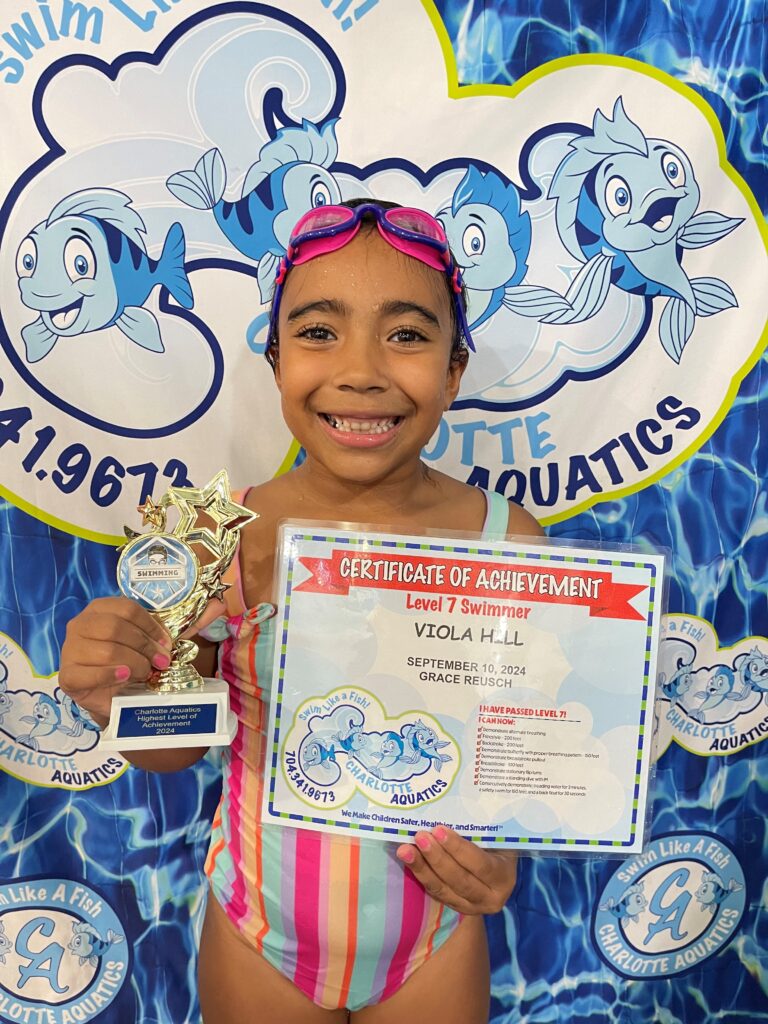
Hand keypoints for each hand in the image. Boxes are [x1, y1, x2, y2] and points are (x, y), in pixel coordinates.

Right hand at [58, 597, 172, 724]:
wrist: (110, 696)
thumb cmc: (125, 662)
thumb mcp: (140, 643)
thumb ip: (150, 635)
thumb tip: (165, 642)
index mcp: (99, 609)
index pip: (127, 608)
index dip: (151, 625)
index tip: (166, 643)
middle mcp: (80, 624)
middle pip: (116, 627)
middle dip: (144, 645)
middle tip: (161, 662)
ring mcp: (70, 650)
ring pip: (107, 651)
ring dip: (134, 663)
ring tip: (145, 673)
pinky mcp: (66, 676)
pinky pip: (89, 674)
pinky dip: (110, 675)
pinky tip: (125, 676)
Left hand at [396, 825, 517, 913]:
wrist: (496, 868)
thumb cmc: (496, 844)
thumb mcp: (495, 837)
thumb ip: (481, 829)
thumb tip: (451, 806)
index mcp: (504, 877)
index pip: (481, 865)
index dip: (459, 849)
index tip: (439, 830)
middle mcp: (490, 898)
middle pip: (460, 880)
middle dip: (437, 858)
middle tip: (420, 836)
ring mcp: (472, 907)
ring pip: (443, 890)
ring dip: (422, 868)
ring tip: (405, 849)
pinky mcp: (455, 908)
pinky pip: (435, 892)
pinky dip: (420, 874)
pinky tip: (408, 860)